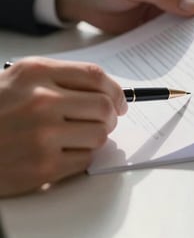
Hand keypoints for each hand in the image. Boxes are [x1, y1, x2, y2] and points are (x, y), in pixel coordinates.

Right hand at [0, 57, 124, 196]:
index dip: (116, 89)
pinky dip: (83, 155)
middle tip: (108, 119)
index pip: (96, 76)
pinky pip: (85, 160)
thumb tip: (107, 91)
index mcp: (38, 74)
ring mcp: (42, 136)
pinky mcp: (42, 168)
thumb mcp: (24, 76)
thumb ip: (64, 77)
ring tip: (82, 134)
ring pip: (99, 135)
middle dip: (112, 114)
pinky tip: (66, 150)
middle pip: (104, 106)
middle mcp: (41, 102)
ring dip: (98, 135)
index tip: (120, 99)